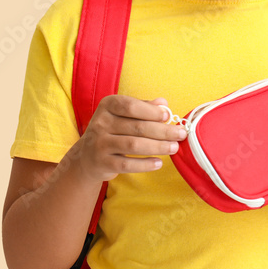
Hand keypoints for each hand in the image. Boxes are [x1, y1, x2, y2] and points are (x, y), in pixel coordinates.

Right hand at [70, 95, 186, 183]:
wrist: (86, 156)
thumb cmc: (112, 131)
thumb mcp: (122, 115)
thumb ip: (143, 107)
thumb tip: (163, 103)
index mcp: (107, 106)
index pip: (131, 106)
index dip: (151, 111)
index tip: (168, 116)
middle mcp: (100, 122)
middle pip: (137, 126)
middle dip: (163, 131)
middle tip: (180, 134)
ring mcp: (99, 143)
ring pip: (134, 145)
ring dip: (158, 147)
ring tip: (174, 148)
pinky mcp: (101, 162)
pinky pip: (127, 164)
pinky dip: (145, 164)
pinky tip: (159, 163)